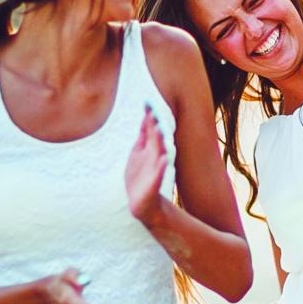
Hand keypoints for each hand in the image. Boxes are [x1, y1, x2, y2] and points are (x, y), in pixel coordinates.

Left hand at [125, 106, 169, 225]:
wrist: (141, 202)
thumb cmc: (139, 177)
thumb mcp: (137, 154)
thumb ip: (142, 138)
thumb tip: (144, 118)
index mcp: (148, 148)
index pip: (149, 129)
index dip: (148, 117)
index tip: (147, 102)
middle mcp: (154, 156)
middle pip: (155, 138)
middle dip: (154, 125)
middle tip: (154, 110)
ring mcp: (155, 168)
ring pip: (158, 153)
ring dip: (159, 141)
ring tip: (159, 129)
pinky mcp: (154, 183)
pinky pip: (159, 174)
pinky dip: (161, 167)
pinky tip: (165, 159)